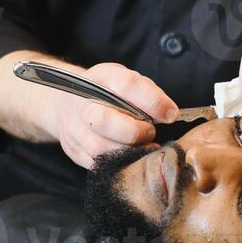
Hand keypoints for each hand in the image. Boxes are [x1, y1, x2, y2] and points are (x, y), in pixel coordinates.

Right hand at [46, 62, 178, 169]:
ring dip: (128, 152)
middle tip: (150, 132)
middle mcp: (82, 102)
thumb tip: (168, 114)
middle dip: (135, 131)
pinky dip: (118, 164)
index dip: (152, 101)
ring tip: (142, 146)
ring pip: (100, 149)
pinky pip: (97, 164)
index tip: (170, 114)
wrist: (71, 104)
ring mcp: (74, 128)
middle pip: (103, 120)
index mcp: (100, 78)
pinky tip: (130, 157)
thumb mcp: (127, 81)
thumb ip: (147, 93)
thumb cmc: (108, 93)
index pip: (126, 85)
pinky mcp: (74, 150)